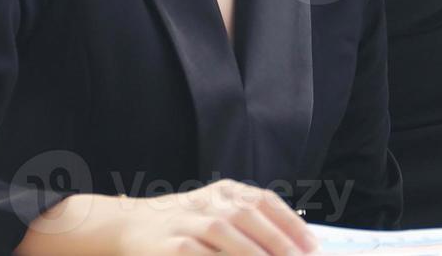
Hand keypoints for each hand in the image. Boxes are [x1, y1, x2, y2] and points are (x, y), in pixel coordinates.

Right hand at [117, 179, 316, 255]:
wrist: (129, 224)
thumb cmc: (185, 223)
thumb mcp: (217, 211)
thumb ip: (251, 223)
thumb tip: (294, 246)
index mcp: (225, 191)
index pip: (264, 201)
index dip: (290, 223)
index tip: (312, 246)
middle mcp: (207, 202)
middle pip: (248, 216)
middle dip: (278, 241)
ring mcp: (186, 222)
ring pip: (225, 234)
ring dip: (253, 253)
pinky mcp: (168, 245)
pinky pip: (196, 254)